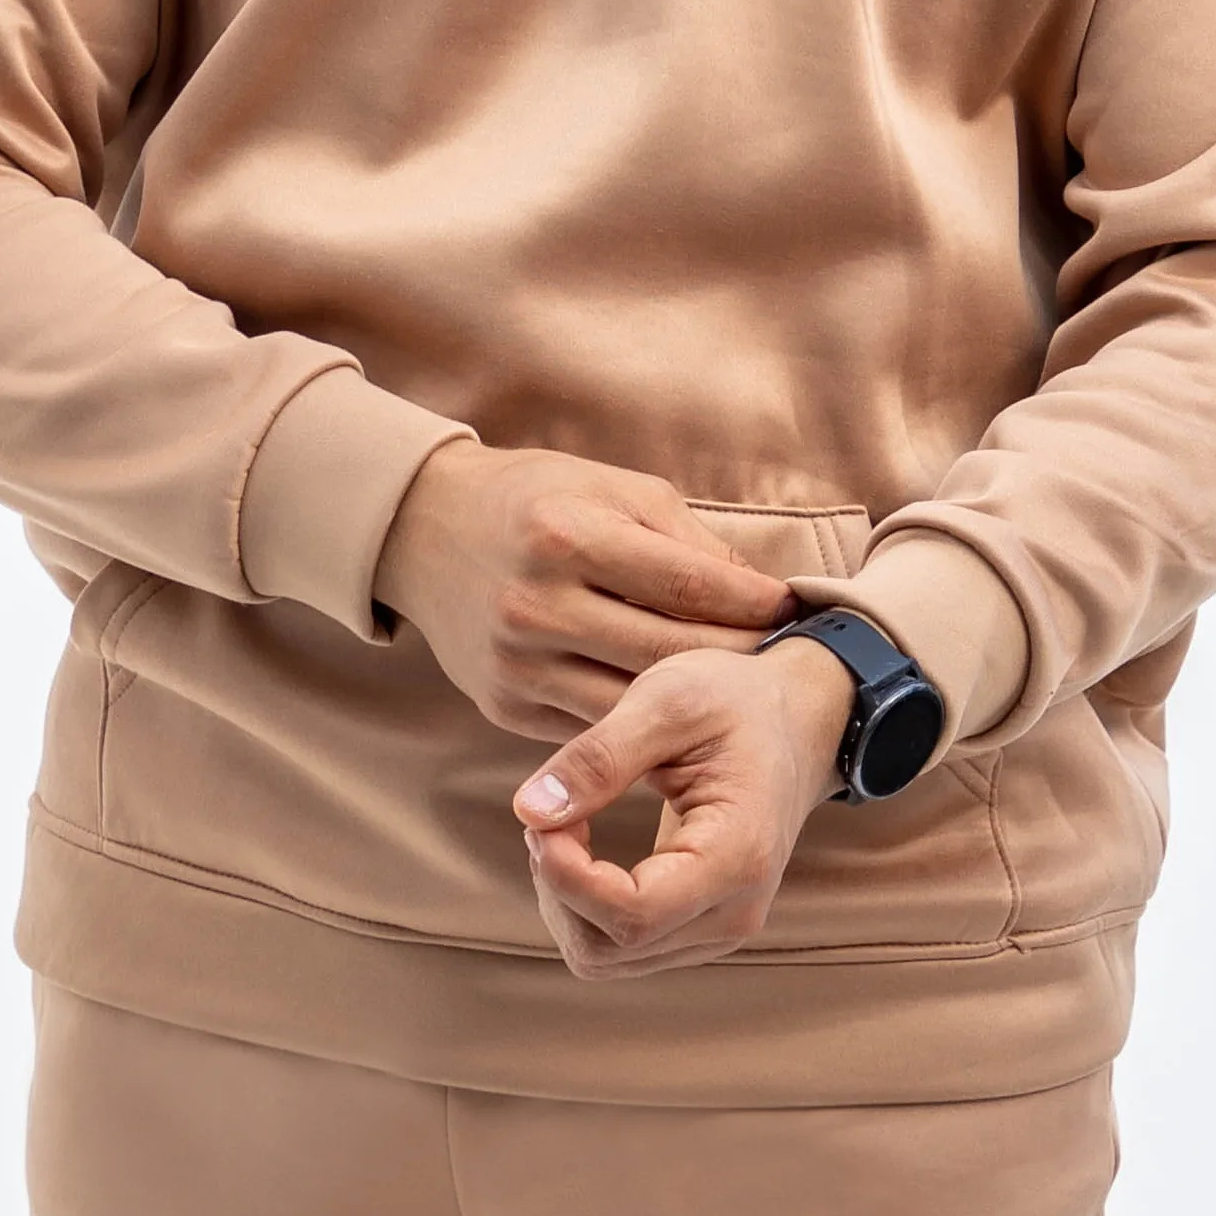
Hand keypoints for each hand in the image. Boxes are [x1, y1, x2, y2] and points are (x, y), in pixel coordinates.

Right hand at [381, 443, 788, 742]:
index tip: (789, 608)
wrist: (425, 532)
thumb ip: (684, 539)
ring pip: (634, 704)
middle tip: (778, 655)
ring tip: (736, 686)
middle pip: (668, 652)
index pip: (687, 585)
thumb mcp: (610, 488)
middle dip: (734, 655)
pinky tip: (677, 712)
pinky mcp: (503, 705)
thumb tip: (757, 593)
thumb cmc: (535, 500)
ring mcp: (516, 662)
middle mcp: (535, 603)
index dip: (751, 603)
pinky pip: (593, 726)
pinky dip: (641, 723)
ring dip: (694, 700)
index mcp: (565, 534)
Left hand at [507, 637, 855, 983]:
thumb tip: (528, 812)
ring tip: (566, 828)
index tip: (539, 820)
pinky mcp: (695, 929)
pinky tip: (582, 852)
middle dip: (558, 887)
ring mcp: (717, 930)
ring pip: (604, 957)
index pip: (632, 916)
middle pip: (610, 948)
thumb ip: (598, 758)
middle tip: (550, 816)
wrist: (798, 721)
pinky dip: (581, 907)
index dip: (566, 878)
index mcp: (736, 857)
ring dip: (564, 901)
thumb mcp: (668, 702)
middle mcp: (734, 913)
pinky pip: (616, 948)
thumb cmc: (736, 702)